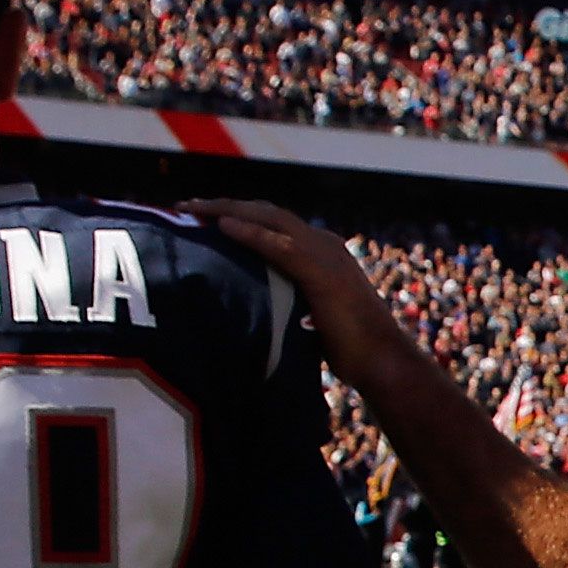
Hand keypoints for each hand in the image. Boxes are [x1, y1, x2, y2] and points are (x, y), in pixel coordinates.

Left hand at [185, 199, 405, 366]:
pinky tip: (221, 227)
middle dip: (224, 206)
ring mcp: (324, 254)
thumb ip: (287, 301)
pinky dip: (249, 232)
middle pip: (266, 213)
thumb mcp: (311, 316)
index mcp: (322, 252)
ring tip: (192, 209)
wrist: (382, 361)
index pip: (273, 223)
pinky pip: (278, 244)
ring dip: (227, 210)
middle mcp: (323, 244)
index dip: (239, 216)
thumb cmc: (349, 350)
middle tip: (185, 206)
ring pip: (268, 219)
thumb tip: (253, 310)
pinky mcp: (321, 272)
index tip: (203, 218)